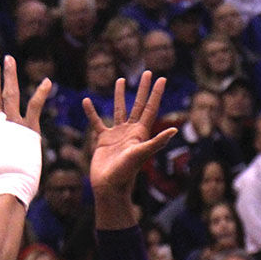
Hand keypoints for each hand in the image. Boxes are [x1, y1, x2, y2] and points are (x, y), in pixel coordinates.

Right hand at [85, 72, 177, 200]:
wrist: (109, 187)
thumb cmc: (126, 173)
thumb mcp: (142, 154)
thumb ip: (157, 142)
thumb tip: (174, 131)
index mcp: (141, 133)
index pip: (150, 108)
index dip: (156, 93)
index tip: (162, 78)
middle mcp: (130, 131)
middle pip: (138, 105)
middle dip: (143, 89)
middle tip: (146, 72)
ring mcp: (117, 135)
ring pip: (119, 110)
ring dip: (119, 95)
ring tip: (120, 80)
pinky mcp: (103, 140)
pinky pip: (97, 122)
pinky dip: (91, 112)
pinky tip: (86, 101)